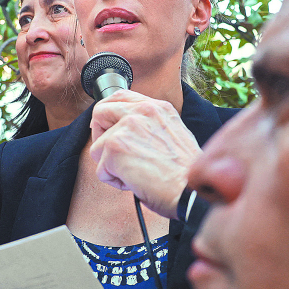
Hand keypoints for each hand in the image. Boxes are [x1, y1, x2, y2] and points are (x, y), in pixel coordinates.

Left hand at [89, 90, 200, 218]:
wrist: (190, 191)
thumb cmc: (185, 174)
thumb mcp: (174, 135)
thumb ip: (150, 126)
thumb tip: (126, 131)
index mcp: (158, 108)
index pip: (120, 97)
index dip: (109, 115)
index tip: (111, 130)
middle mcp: (142, 111)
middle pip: (100, 112)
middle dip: (101, 137)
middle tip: (116, 156)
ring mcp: (126, 127)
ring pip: (98, 147)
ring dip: (112, 166)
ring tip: (136, 173)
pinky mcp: (115, 148)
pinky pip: (101, 170)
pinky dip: (115, 182)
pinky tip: (136, 182)